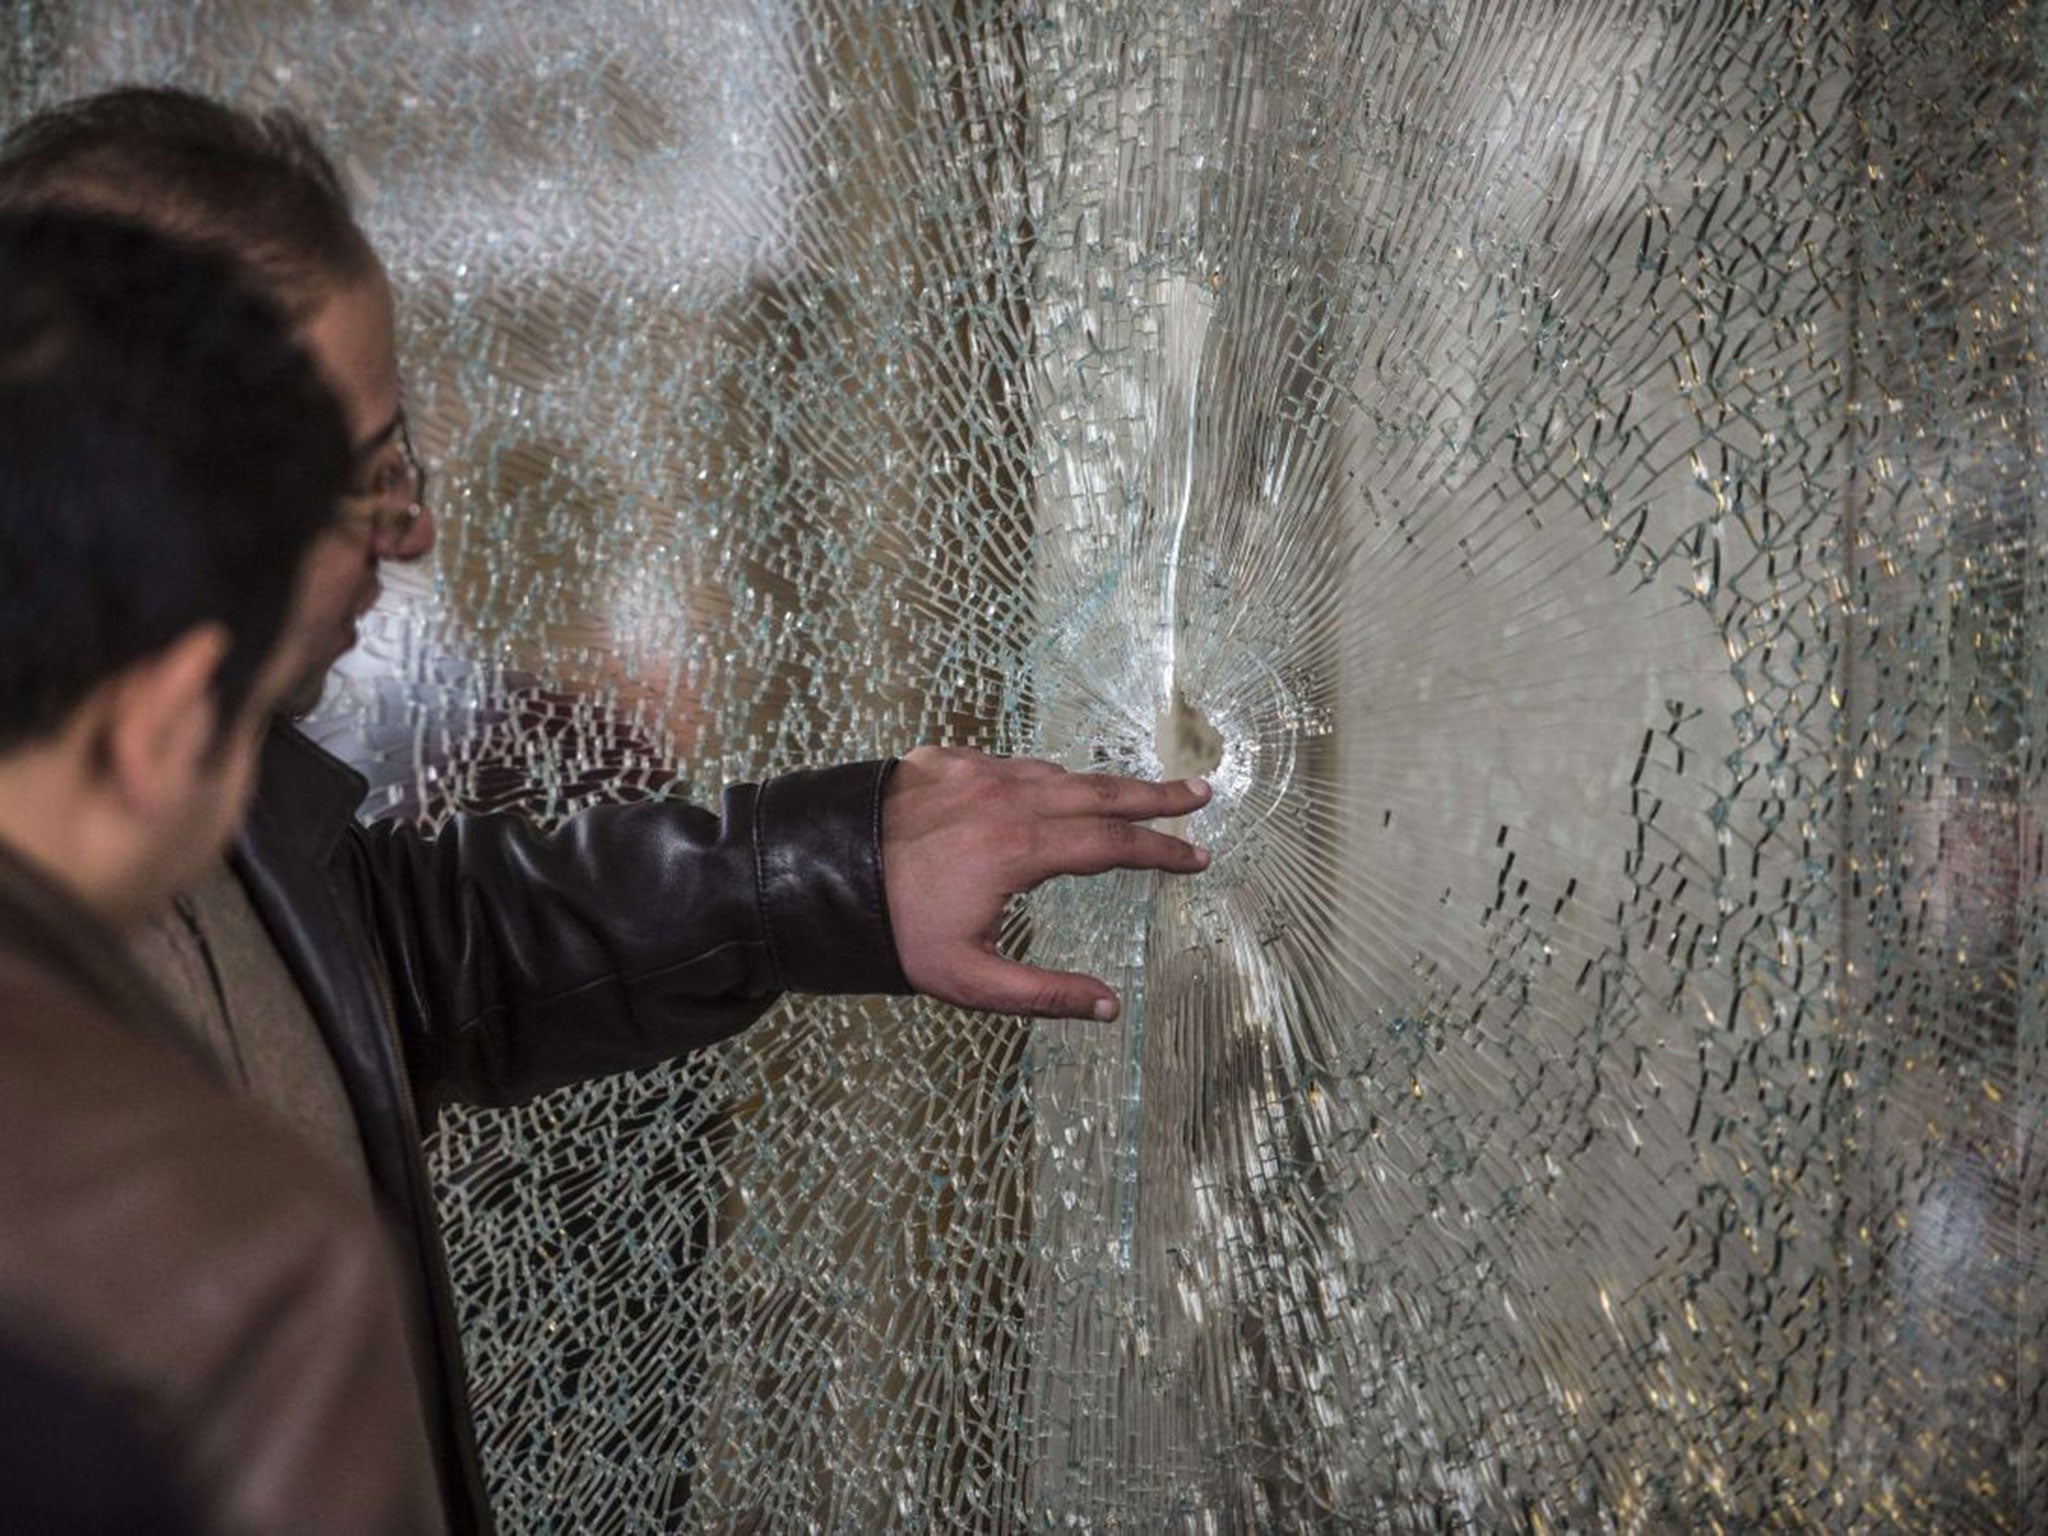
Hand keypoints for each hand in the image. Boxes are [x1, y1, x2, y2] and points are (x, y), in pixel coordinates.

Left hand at [881, 746, 1210, 1019]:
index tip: (1198, 857)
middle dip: (1155, 795)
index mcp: (1020, 848)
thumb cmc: (891, 932)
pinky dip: (1043, 778)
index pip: (1113, 844)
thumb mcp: (968, 979)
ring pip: (1055, 774)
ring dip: (1101, 785)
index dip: (1161, 851)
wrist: (813, 873)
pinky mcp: (943, 760)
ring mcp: (973, 772)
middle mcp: (1006, 798)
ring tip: (1135, 796)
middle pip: (1100, 792)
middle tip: (1199, 793)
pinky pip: (1009, 765)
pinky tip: (1051, 790)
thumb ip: (1045, 993)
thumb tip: (1111, 1007)